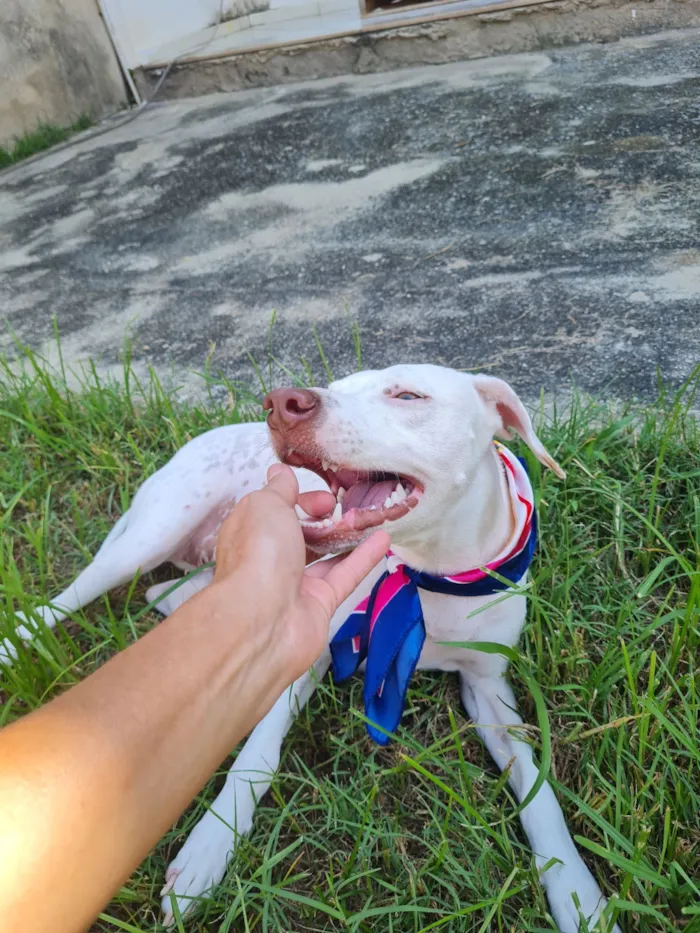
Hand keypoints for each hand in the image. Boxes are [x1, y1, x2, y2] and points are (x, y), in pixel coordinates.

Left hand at [213, 464, 388, 681]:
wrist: (262, 620)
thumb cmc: (258, 553)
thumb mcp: (266, 505)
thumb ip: (279, 489)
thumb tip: (279, 472)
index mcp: (250, 533)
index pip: (274, 510)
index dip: (298, 498)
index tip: (322, 494)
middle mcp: (270, 558)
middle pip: (299, 533)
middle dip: (321, 517)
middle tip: (341, 506)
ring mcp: (294, 584)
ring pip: (324, 556)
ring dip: (346, 536)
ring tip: (370, 517)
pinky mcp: (319, 604)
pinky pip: (344, 576)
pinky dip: (363, 557)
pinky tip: (384, 538)